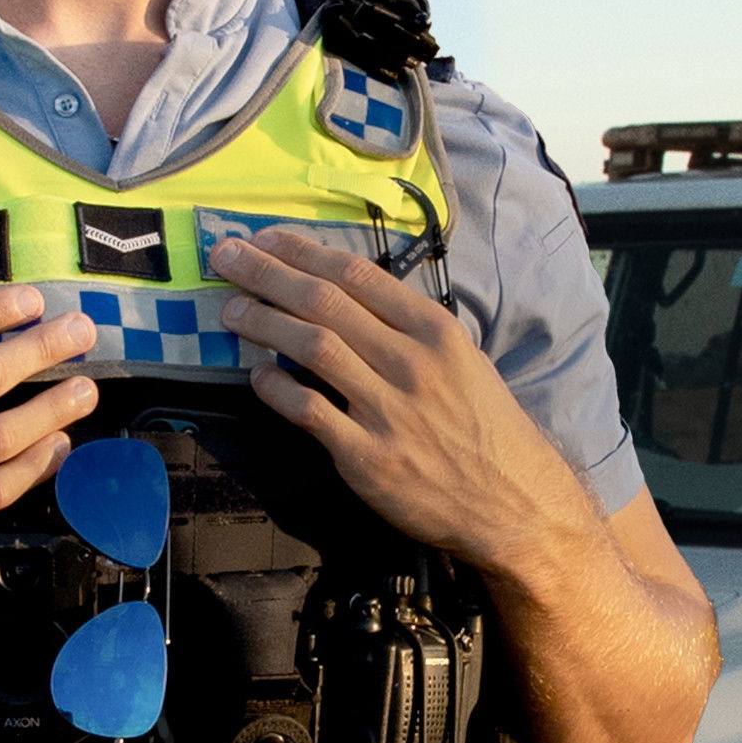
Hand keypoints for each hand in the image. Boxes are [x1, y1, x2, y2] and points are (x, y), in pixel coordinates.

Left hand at [209, 228, 602, 575]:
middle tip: (227, 258)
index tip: (267, 238)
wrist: (514, 504)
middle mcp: (412, 363)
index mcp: (436, 332)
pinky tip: (257, 374)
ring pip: (312, 348)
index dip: (304, 251)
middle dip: (267, 274)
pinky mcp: (368, 458)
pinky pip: (309, 411)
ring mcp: (389, 411)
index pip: (358, 275)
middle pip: (325, 303)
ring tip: (231, 309)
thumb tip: (343, 299)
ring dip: (263, 322)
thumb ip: (406, 331)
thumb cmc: (484, 429)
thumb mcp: (462, 362)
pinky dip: (277, 389)